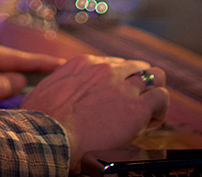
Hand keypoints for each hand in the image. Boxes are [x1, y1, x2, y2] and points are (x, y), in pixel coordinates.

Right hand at [21, 55, 168, 173]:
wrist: (48, 136)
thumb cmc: (40, 121)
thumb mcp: (45, 91)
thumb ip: (58, 86)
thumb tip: (56, 94)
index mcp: (84, 64)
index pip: (115, 64)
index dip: (119, 82)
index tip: (115, 99)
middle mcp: (107, 70)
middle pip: (138, 66)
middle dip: (141, 83)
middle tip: (135, 104)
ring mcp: (123, 87)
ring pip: (155, 76)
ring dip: (154, 93)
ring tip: (147, 113)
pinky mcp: (136, 108)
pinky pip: (161, 99)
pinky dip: (159, 111)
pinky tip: (149, 124)